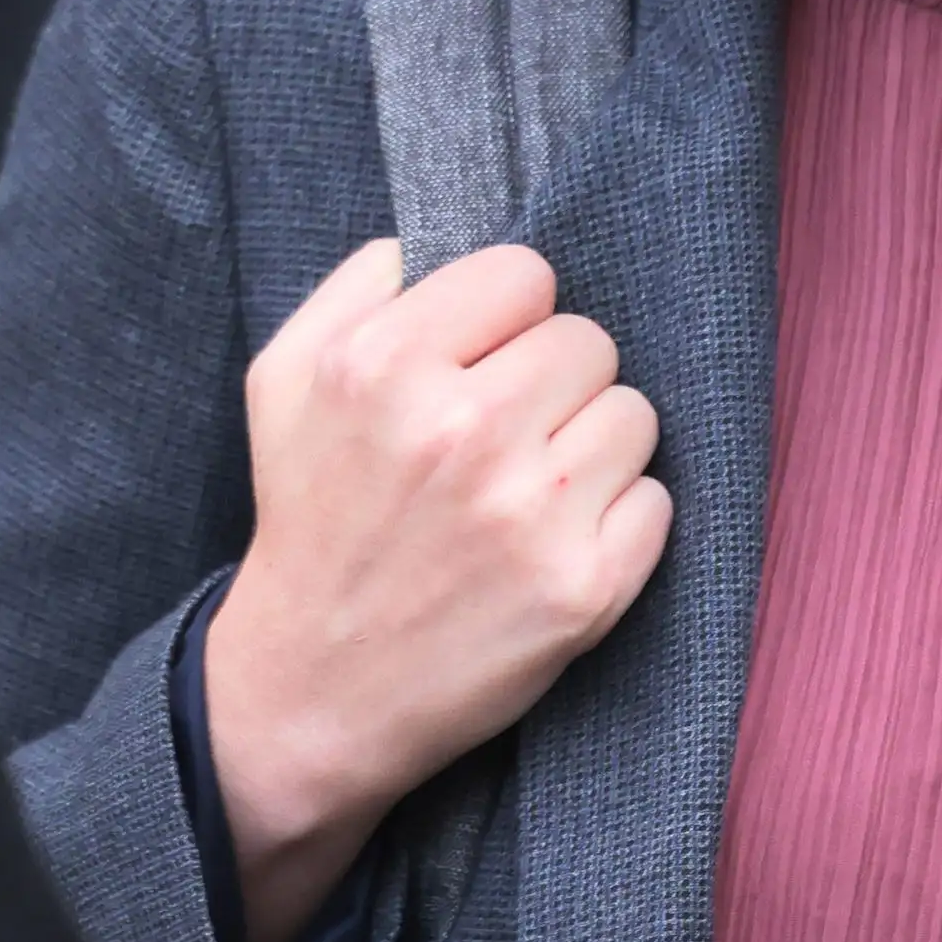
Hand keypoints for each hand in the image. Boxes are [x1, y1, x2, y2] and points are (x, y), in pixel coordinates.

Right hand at [200, 237, 671, 941]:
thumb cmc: (310, 526)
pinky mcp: (581, 589)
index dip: (507, 322)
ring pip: (635, 415)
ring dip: (593, 450)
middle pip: (590, 342)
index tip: (480, 368)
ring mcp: (528, 513)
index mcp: (384, 365)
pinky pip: (656, 502)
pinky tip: (554, 547)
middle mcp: (461, 430)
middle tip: (504, 441)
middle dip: (554, 385)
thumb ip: (350, 294)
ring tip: (529, 495)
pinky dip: (620, 523)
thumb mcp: (285, 388)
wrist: (308, 698)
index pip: (527, 274)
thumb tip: (419, 244)